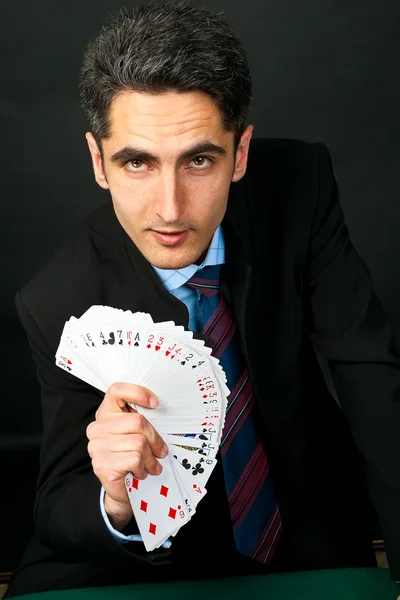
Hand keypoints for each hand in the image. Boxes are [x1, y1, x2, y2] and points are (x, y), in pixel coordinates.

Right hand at [86, 382, 167, 525]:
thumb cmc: (131, 456)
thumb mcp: (137, 433)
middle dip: (155, 439)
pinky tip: (140, 472)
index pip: (117, 390)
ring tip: (150, 465)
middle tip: (161, 451)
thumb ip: (143, 420)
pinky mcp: (101, 464)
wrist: (121, 489)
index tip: (155, 403)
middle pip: (137, 421)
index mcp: (106, 413)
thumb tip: (162, 413)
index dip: (138, 393)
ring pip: (139, 443)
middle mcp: (97, 427)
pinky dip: (143, 468)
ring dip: (150, 458)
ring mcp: (97, 446)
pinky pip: (134, 459)